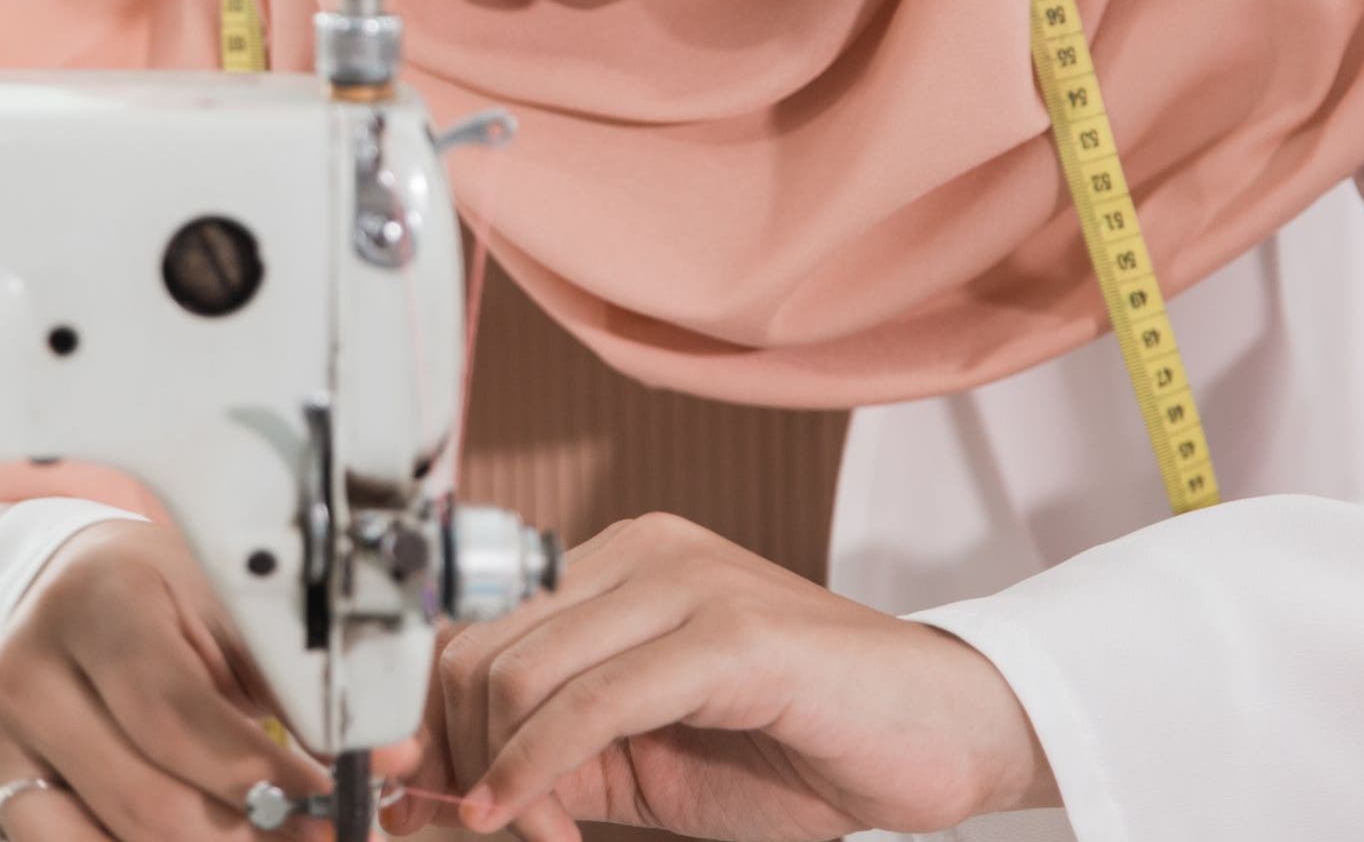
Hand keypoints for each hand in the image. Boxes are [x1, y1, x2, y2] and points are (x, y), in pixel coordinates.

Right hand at [0, 518, 350, 840]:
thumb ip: (301, 690)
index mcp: (95, 603)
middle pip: (146, 804)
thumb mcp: (230, 618)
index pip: (180, 720)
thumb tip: (388, 762)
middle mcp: (22, 672)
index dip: (266, 781)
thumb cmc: (165, 604)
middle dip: (248, 841)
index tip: (335, 817)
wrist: (68, 592)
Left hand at [389, 513, 1055, 840]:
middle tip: (479, 827)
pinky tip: (523, 817)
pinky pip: (587, 702)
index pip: (467, 626)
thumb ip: (549, 757)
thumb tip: (437, 790)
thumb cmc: (802, 749)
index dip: (426, 721)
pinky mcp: (727, 634)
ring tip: (531, 832)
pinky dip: (534, 767)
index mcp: (615, 564)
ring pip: (518, 670)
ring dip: (500, 775)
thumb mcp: (642, 757)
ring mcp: (685, 582)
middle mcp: (640, 551)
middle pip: (473, 647)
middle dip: (453, 754)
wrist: (942, 739)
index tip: (420, 796)